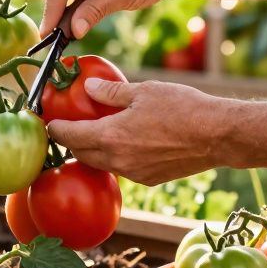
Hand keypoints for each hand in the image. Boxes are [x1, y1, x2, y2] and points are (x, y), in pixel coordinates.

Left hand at [46, 78, 233, 185]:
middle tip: (67, 127)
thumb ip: (111, 92)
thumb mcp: (144, 91)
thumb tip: (89, 88)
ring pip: (102, 163)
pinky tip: (124, 143)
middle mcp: (118, 160)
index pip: (70, 136)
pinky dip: (115, 157)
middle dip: (71, 142)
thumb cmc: (183, 108)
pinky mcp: (149, 179)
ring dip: (93, 151)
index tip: (48, 122)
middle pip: (81, 154)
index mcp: (111, 136)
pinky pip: (122, 169)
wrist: (218, 136)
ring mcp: (134, 173)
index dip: (55, 129)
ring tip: (94, 134)